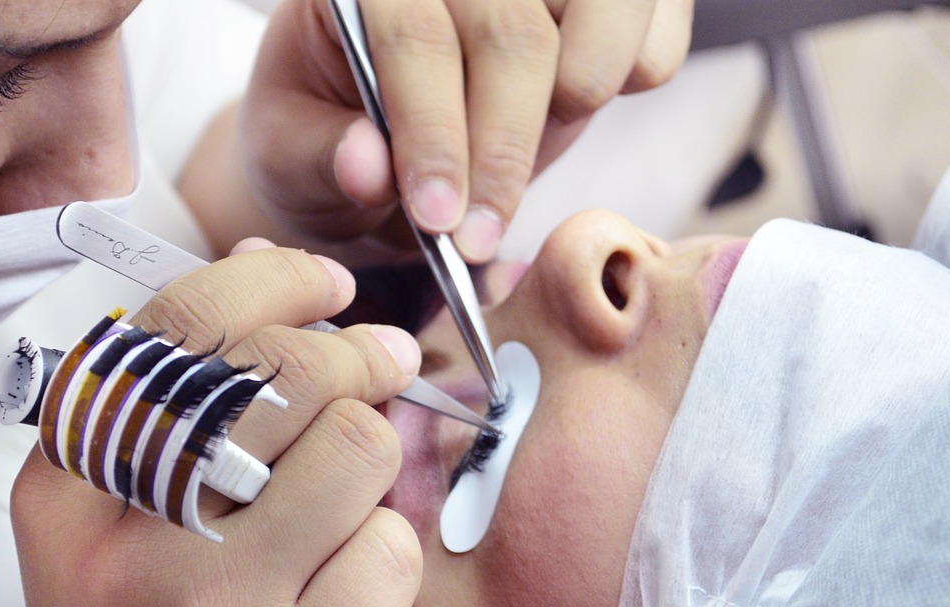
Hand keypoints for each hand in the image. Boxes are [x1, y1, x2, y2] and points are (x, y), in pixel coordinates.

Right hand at [0, 247, 422, 606]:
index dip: (273, 281)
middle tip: (380, 362)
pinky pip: (395, 551)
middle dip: (357, 353)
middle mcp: (136, 548)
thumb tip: (272, 288)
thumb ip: (154, 406)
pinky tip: (343, 588)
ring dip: (371, 459)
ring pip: (362, 451)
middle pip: (289, 376)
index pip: (179, 331)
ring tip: (341, 499)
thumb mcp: (86, 525)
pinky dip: (383, 553)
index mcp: (68, 493)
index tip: (323, 286)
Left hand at [241, 0, 693, 262]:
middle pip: (510, 32)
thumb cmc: (327, 136)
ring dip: (578, 100)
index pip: (412, 35)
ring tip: (526, 162)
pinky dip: (636, 72)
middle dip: (501, 152)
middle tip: (478, 240)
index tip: (438, 220)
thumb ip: (321, 158)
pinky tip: (569, 110)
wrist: (378, 132)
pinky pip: (656, 23)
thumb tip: (367, 165)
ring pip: (604, 7)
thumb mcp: (292, 156)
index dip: (431, 133)